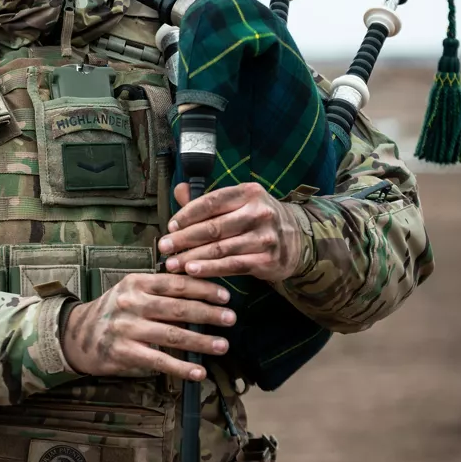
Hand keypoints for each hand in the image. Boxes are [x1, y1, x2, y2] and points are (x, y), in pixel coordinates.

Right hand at [60, 272, 235, 381]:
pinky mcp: (124, 353)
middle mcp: (132, 303)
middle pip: (178, 308)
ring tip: (223, 346)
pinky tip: (199, 372)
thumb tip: (200, 287)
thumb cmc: (115, 311)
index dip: (203, 288)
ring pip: (172, 335)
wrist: (78, 335)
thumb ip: (160, 288)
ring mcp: (127, 328)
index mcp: (136, 283)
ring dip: (201, 341)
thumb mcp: (132, 291)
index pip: (176, 283)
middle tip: (231, 318)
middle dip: (208, 313)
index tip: (225, 295)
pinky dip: (182, 368)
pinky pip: (159, 361)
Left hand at [158, 181, 303, 283]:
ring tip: (172, 263)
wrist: (296, 240)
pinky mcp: (267, 259)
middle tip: (163, 246)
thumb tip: (180, 189)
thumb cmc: (257, 219)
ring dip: (192, 257)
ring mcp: (265, 236)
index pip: (211, 202)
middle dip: (184, 238)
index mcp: (249, 192)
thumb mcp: (239, 202)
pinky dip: (210, 269)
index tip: (170, 225)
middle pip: (213, 227)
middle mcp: (259, 212)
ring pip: (220, 248)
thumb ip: (208, 200)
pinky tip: (193, 272)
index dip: (187, 214)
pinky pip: (232, 265)